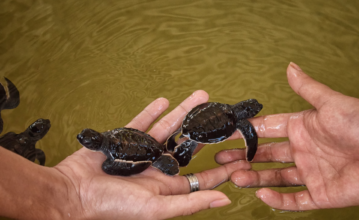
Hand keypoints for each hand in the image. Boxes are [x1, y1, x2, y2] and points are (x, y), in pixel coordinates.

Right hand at [55, 90, 250, 219]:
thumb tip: (224, 201)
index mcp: (167, 187)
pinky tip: (166, 101)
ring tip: (201, 97)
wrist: (72, 193)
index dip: (221, 168)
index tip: (240, 156)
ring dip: (184, 112)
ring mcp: (141, 152)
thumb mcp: (156, 208)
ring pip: (168, 129)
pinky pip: (141, 122)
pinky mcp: (124, 139)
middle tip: (222, 116)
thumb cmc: (112, 207)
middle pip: (188, 146)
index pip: (201, 177)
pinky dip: (152, 111)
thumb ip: (190, 203)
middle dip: (206, 131)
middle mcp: (157, 168)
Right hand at [215, 63, 358, 209]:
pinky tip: (260, 193)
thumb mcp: (332, 103)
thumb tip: (290, 67)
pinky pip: (294, 200)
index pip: (266, 129)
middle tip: (221, 158)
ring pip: (274, 177)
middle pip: (264, 155)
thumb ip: (307, 88)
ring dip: (253, 177)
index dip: (245, 132)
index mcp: (302, 128)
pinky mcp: (320, 194)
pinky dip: (276, 200)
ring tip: (233, 176)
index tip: (226, 133)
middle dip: (242, 156)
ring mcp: (310, 173)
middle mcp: (302, 151)